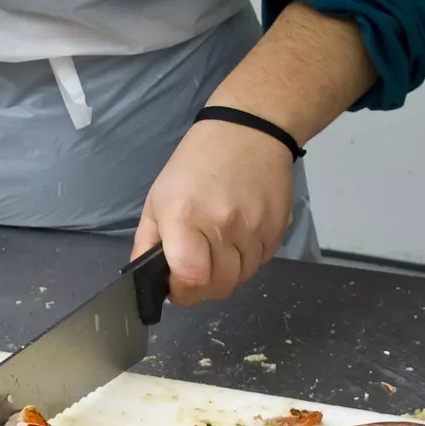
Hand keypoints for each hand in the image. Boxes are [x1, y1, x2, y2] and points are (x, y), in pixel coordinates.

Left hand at [131, 121, 293, 305]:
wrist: (248, 133)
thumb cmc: (194, 165)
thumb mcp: (157, 200)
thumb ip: (147, 244)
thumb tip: (146, 282)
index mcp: (186, 219)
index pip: (192, 279)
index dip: (183, 293)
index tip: (177, 287)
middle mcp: (223, 226)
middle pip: (220, 286)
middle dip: (204, 288)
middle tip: (196, 270)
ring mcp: (255, 228)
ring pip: (242, 278)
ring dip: (228, 273)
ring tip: (218, 248)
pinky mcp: (278, 228)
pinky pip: (261, 262)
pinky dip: (248, 259)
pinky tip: (238, 236)